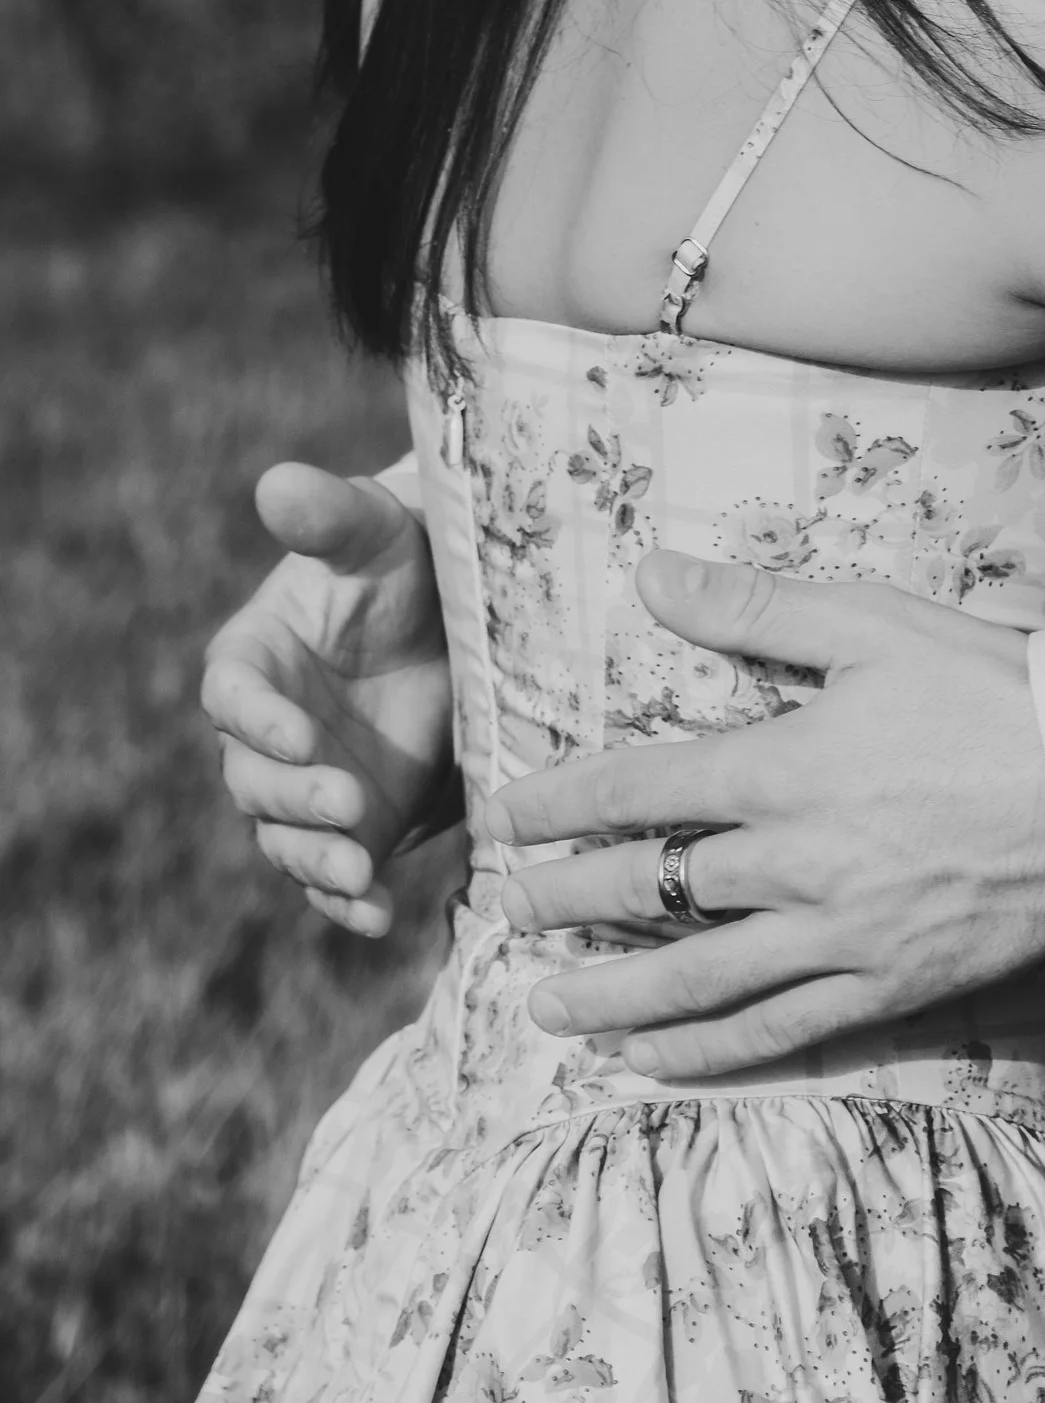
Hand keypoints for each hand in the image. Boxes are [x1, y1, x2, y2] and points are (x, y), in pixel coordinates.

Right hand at [199, 464, 459, 938]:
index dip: (258, 719)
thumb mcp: (371, 531)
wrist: (453, 617)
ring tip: (361, 872)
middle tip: (350, 803)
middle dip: (297, 798)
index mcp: (252, 659)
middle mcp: (268, 732)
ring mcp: (307, 785)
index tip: (298, 732)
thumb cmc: (400, 561)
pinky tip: (378, 919)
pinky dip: (349, 903)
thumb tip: (277, 483)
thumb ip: (325, 515)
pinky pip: (334, 876)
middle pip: (255, 780)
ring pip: (287, 838)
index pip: (233, 696)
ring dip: (318, 860)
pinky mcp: (354, 826)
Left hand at [483, 557, 1044, 1076]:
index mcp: (781, 767)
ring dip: (608, 995)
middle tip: (496, 912)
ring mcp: (835, 935)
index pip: (637, 787)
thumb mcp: (873, 622)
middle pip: (646, 888)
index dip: (559, 802)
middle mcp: (791, 863)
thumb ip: (756, 606)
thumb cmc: (992, 689)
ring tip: (542, 1009)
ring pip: (694, 980)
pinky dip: (703, 1052)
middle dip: (560, 899)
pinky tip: (653, 1061)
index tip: (502, 816)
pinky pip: (773, 1033)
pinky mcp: (883, 986)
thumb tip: (653, 574)